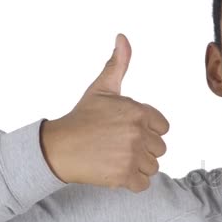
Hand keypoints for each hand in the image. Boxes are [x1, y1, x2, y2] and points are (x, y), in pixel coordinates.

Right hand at [40, 34, 169, 192]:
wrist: (58, 148)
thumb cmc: (82, 117)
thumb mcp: (102, 88)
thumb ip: (118, 64)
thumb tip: (122, 38)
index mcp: (139, 111)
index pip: (163, 128)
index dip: (147, 130)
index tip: (126, 130)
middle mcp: (138, 132)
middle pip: (159, 148)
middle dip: (143, 148)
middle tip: (118, 145)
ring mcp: (131, 155)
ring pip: (152, 166)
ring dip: (137, 165)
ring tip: (116, 157)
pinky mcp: (124, 176)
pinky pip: (144, 184)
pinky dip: (132, 182)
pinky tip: (116, 171)